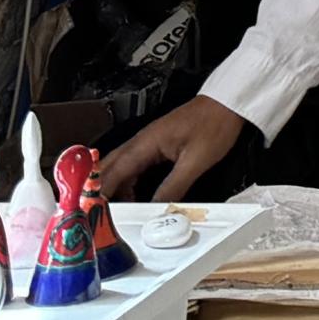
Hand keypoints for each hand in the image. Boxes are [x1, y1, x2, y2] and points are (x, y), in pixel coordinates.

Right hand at [101, 96, 250, 201]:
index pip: (112, 173)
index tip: (90, 213)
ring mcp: (147, 143)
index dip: (98, 195)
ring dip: (112, 189)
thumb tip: (155, 211)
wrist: (228, 103)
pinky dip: (126, 183)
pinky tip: (132, 198)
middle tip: (94, 215)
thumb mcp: (196, 162)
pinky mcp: (155, 146)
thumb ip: (173, 188)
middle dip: (98, 192)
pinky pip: (132, 167)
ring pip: (119, 169)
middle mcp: (141, 142)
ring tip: (112, 212)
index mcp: (145, 144)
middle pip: (108, 169)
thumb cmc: (215, 123)